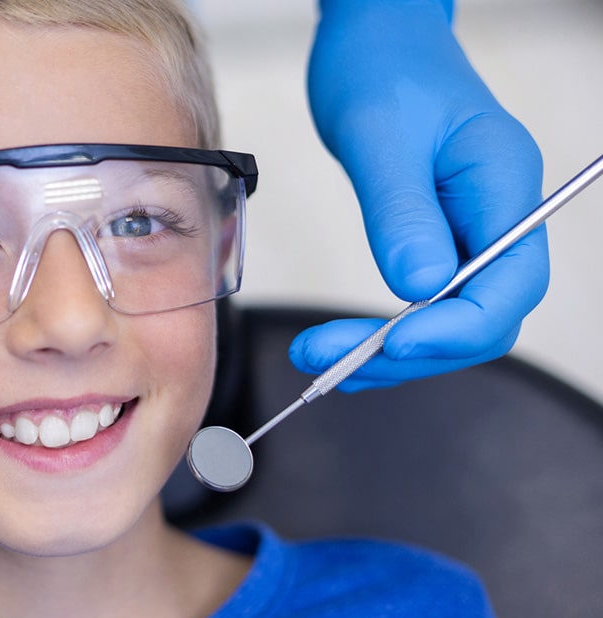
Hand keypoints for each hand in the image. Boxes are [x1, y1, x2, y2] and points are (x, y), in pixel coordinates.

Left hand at [296, 0, 548, 390]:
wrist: (375, 38)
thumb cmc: (380, 67)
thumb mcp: (379, 136)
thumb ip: (402, 213)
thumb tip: (419, 289)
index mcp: (504, 182)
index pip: (509, 284)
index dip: (456, 327)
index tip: (394, 343)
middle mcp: (499, 213)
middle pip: (482, 314)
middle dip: (412, 350)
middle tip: (332, 363)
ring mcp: (471, 227)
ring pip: (453, 317)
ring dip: (393, 352)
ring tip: (324, 362)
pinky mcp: (439, 234)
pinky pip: (428, 299)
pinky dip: (389, 332)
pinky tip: (346, 349)